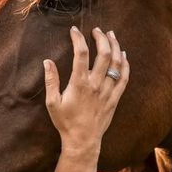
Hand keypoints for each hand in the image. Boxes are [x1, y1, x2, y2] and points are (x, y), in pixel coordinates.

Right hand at [43, 26, 128, 156]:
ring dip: (115, 46)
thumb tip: (47, 62)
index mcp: (79, 84)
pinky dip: (125, 64)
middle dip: (102, 38)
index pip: (80, 54)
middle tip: (97, 30)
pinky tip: (123, 55)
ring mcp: (107, 91)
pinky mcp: (115, 98)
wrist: (83, 141)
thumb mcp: (52, 103)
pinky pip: (124, 78)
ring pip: (116, 63)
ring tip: (111, 35)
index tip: (74, 30)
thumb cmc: (65, 122)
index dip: (78, 38)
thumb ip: (51, 81)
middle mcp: (96, 85)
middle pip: (104, 54)